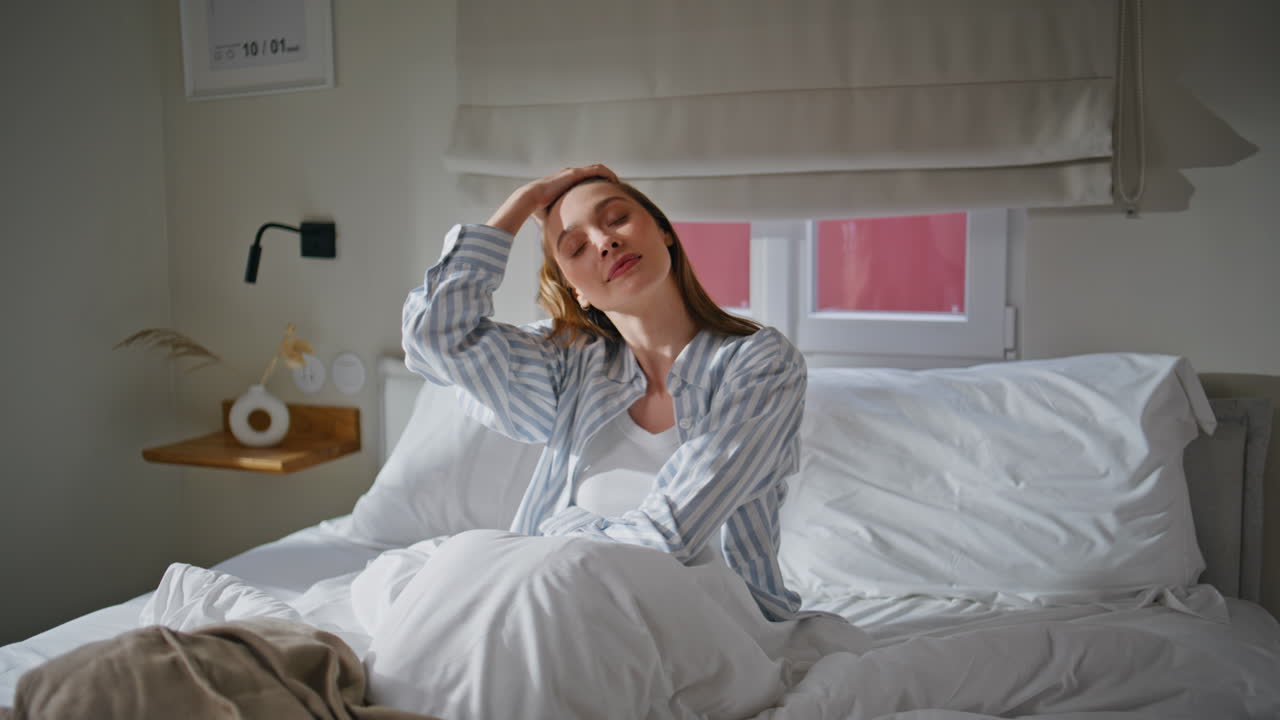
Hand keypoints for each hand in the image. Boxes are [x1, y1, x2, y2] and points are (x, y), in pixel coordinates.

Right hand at [485, 164, 618, 235]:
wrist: (531, 199)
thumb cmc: (538, 210)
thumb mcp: (551, 217)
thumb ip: (555, 224)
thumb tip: (555, 241)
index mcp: (564, 185)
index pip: (583, 184)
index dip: (593, 189)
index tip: (603, 198)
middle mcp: (569, 176)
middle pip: (591, 175)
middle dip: (603, 181)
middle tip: (613, 191)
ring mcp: (572, 173)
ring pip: (596, 170)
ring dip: (608, 176)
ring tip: (617, 184)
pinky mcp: (575, 173)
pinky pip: (597, 170)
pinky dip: (607, 173)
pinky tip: (615, 180)